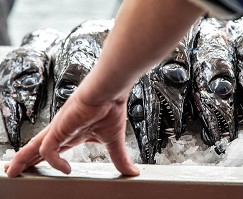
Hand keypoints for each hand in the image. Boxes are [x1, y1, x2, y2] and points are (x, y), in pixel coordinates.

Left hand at [4, 91, 139, 176]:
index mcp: (75, 133)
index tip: (40, 165)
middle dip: (26, 158)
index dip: (47, 158)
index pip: (56, 148)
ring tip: (11, 171)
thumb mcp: (114, 142)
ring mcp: (59, 129)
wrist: (109, 92)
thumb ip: (120, 159)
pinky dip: (55, 161)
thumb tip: (132, 171)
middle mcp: (63, 130)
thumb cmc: (111, 108)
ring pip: (33, 146)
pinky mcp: (59, 128)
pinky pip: (49, 149)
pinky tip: (65, 169)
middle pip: (38, 147)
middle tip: (14, 169)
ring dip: (22, 159)